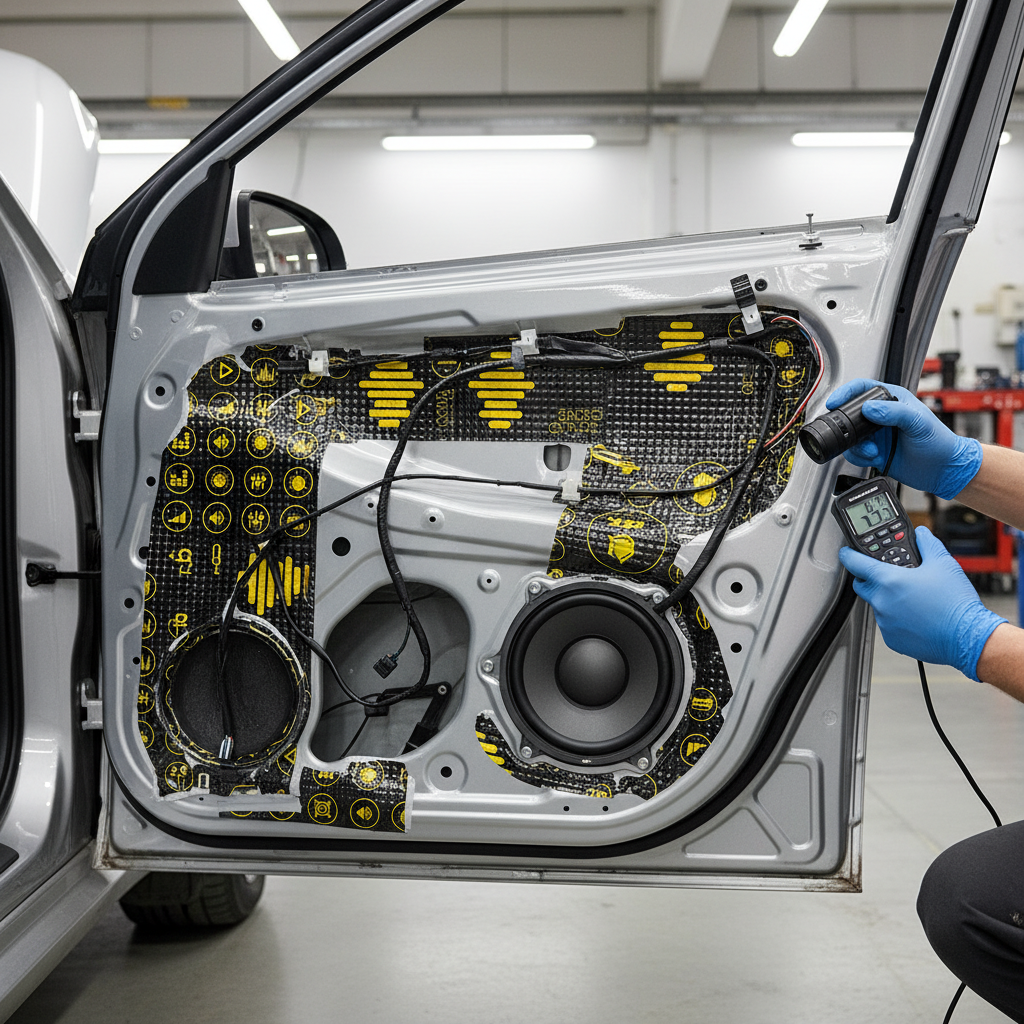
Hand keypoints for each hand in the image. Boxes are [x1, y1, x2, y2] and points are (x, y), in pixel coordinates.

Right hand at [825, 379, 980, 497]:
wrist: (942, 470)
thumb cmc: (939, 443)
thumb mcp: (919, 423)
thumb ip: (895, 412)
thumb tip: (869, 408)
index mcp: (893, 400)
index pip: (863, 389)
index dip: (846, 393)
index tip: (834, 402)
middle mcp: (882, 416)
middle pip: (850, 414)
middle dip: (848, 426)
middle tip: (853, 435)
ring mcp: (876, 434)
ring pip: (850, 436)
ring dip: (857, 446)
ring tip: (872, 451)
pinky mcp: (873, 451)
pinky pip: (854, 452)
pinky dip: (860, 456)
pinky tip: (874, 457)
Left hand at [838, 527, 1004, 679]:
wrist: (967, 637)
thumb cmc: (955, 603)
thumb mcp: (943, 563)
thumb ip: (927, 544)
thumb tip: (921, 534)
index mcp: (888, 580)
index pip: (855, 563)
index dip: (849, 555)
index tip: (847, 552)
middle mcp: (881, 602)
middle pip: (863, 585)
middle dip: (870, 578)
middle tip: (888, 575)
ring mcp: (885, 622)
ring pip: (877, 605)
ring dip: (887, 599)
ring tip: (913, 598)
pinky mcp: (891, 639)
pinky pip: (887, 623)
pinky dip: (896, 618)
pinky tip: (916, 615)